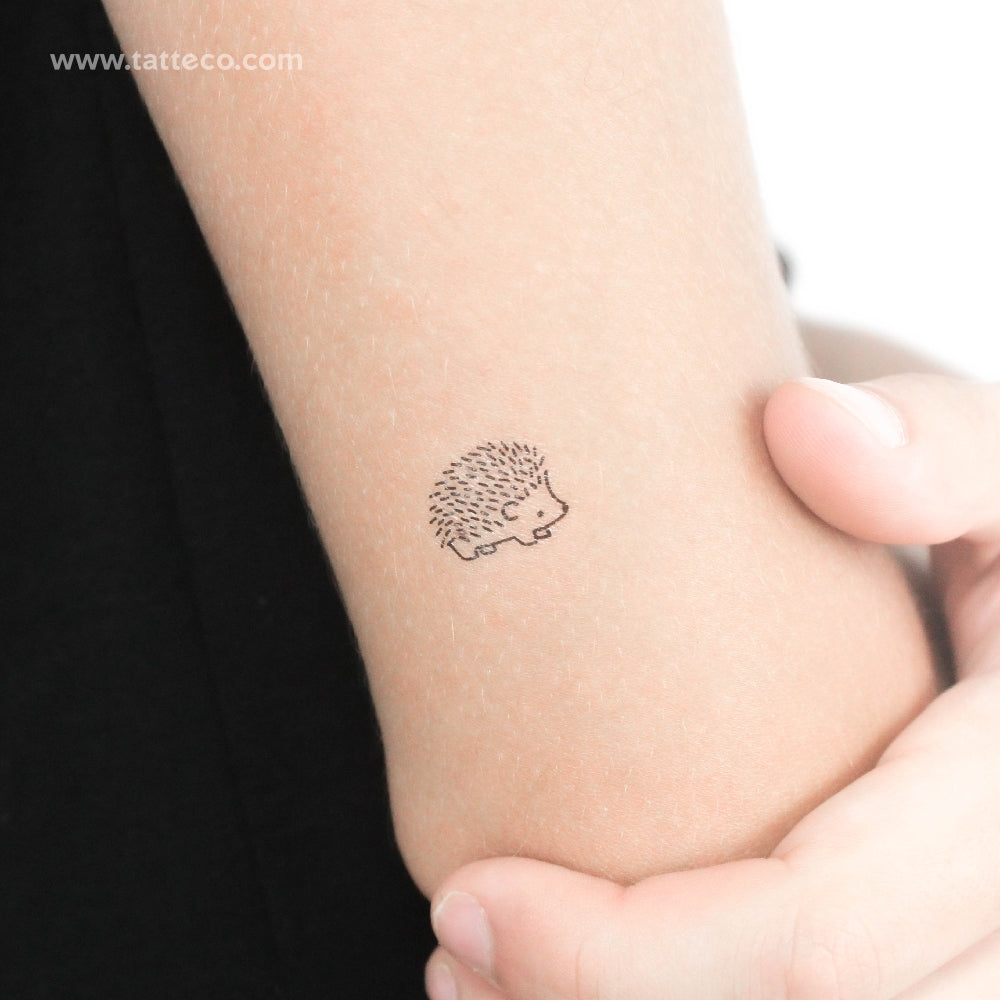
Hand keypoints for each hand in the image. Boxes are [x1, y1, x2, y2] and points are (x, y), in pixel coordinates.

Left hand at [424, 373, 999, 999]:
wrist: (997, 617)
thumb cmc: (979, 533)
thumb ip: (937, 447)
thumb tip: (803, 429)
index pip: (815, 941)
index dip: (615, 956)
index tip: (460, 896)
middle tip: (450, 949)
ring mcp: (977, 967)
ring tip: (480, 982)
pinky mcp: (935, 968)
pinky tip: (555, 993)